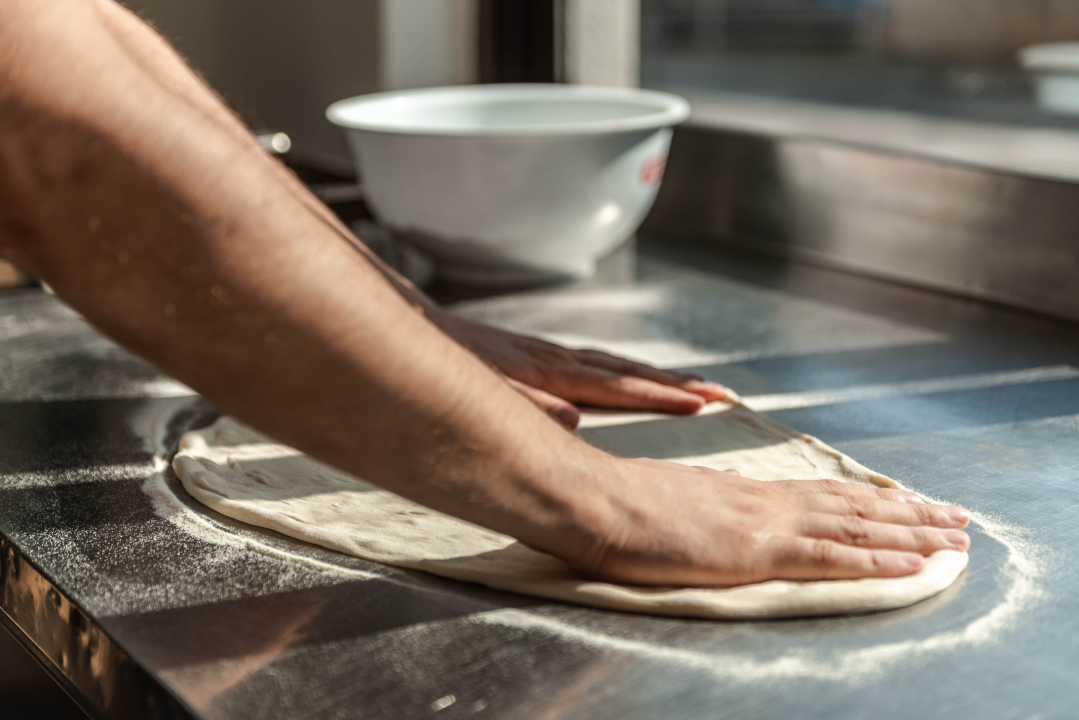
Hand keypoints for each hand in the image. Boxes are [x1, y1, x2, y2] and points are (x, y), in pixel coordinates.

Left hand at [436, 314, 728, 427]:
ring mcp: (543, 352)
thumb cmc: (434, 364)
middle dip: (676, 384)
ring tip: (694, 386)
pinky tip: (630, 377)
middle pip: (626, 370)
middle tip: (722, 395)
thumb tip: (573, 420)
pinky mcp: (530, 351)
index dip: (659, 397)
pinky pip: (592, 360)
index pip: (614, 386)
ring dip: (656, 375)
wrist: (406, 325)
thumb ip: (521, 405)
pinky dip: (622, 369)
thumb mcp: (472, 390)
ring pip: (613, 362)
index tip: (702, 406)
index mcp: (544, 372)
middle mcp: (552, 358)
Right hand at [565, 458, 970, 585]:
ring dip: (911, 534)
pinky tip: (912, 563)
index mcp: (743, 491)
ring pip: (856, 526)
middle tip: (955, 516)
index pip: (821, 494)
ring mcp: (764, 523)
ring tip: (953, 539)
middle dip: (909, 513)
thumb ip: (706, 498)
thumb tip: (723, 495)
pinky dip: (877, 560)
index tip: (904, 501)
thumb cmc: (618, 501)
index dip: (868, 499)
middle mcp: (764, 500)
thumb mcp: (671, 494)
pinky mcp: (757, 550)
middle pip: (852, 505)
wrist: (595, 498)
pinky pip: (831, 557)